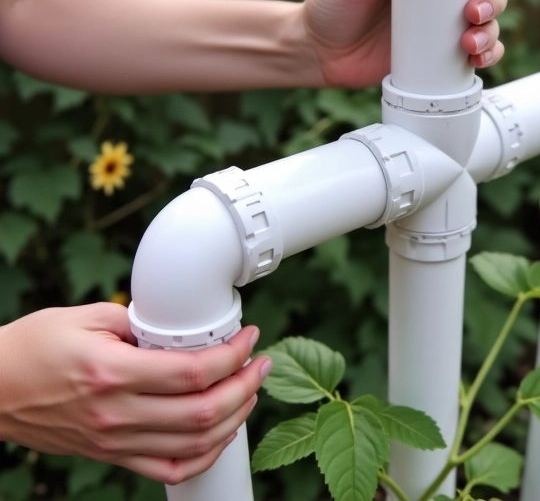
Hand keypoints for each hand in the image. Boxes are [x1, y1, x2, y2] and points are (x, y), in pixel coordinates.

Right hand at [0, 304, 270, 484]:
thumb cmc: (35, 347)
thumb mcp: (87, 316)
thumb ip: (140, 320)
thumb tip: (182, 325)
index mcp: (113, 372)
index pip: (193, 372)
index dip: (233, 356)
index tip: (249, 338)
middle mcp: (116, 413)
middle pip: (202, 412)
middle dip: (245, 386)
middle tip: (261, 363)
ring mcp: (114, 440)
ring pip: (192, 443)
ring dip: (233, 418)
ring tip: (250, 392)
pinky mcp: (110, 454)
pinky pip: (168, 468)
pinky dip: (203, 454)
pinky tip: (221, 433)